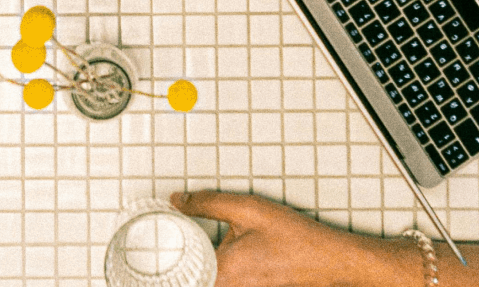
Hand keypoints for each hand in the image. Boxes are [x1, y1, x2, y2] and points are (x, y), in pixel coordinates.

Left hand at [172, 190, 376, 286]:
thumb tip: (177, 201)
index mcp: (224, 271)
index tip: (148, 261)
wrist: (330, 260)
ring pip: (210, 284)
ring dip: (197, 273)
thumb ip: (207, 203)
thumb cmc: (293, 236)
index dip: (166, 269)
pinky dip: (215, 275)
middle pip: (194, 282)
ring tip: (185, 255)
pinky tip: (215, 260)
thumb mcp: (247, 208)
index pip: (183, 280)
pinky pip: (227, 284)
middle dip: (179, 270)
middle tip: (161, 255)